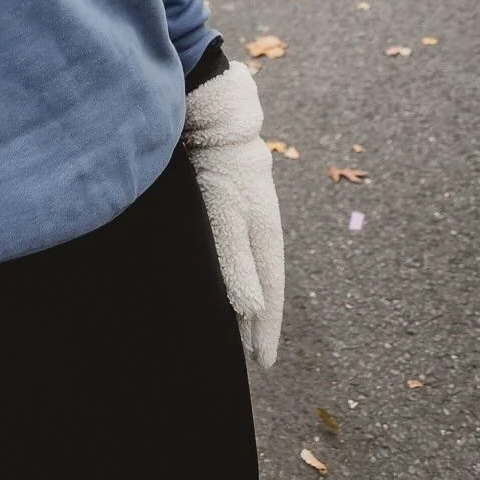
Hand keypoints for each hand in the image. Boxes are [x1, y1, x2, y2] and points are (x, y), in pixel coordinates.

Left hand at [184, 63, 284, 367]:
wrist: (209, 115)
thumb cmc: (217, 168)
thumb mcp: (227, 218)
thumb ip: (237, 264)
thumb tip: (253, 311)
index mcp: (266, 234)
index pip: (270, 294)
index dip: (267, 330)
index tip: (264, 364)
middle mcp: (260, 226)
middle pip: (261, 284)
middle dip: (258, 320)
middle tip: (252, 354)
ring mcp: (244, 212)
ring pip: (247, 267)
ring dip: (243, 298)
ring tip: (237, 327)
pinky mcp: (225, 200)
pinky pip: (232, 248)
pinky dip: (231, 272)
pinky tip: (219, 280)